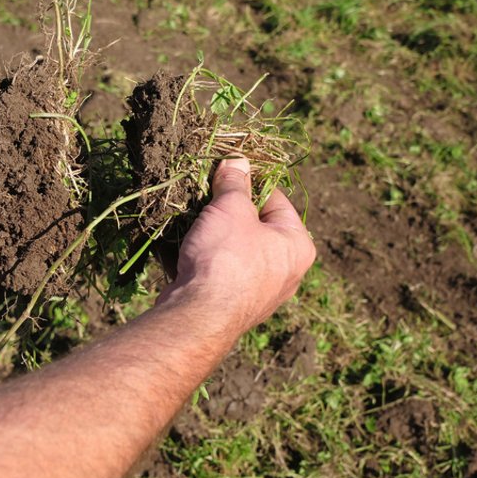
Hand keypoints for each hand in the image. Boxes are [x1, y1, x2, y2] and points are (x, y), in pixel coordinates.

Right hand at [158, 158, 315, 333]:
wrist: (198, 316)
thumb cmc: (225, 257)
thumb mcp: (231, 207)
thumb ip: (235, 183)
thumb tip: (237, 161)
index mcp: (297, 246)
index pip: (276, 200)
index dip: (248, 182)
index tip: (224, 173)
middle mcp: (285, 273)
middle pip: (253, 227)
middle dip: (225, 210)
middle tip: (203, 195)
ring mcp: (258, 293)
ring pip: (232, 250)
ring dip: (209, 234)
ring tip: (188, 218)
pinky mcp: (230, 307)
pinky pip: (216, 272)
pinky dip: (200, 259)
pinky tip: (178, 246)